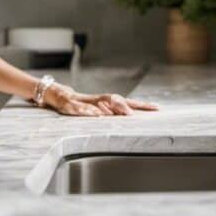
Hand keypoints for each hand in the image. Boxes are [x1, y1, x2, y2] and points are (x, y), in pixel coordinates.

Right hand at [43, 83, 158, 115]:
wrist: (57, 96)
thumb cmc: (81, 106)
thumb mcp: (98, 112)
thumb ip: (112, 115)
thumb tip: (131, 120)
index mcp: (107, 102)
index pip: (127, 102)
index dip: (142, 105)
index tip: (157, 108)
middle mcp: (98, 100)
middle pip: (115, 99)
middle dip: (127, 106)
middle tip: (136, 114)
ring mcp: (85, 101)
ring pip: (100, 102)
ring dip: (112, 107)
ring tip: (124, 113)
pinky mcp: (71, 105)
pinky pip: (81, 108)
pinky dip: (89, 112)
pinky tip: (97, 115)